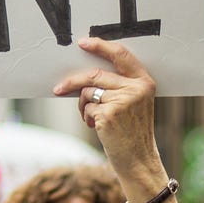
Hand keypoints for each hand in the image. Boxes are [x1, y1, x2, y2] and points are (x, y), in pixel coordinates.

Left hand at [54, 38, 187, 202]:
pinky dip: (86, 117)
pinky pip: (86, 107)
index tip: (83, 42)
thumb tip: (85, 73)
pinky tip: (97, 127)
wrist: (138, 160)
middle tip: (58, 88)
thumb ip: (118, 85)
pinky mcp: (110, 113)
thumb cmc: (132, 131)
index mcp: (144, 81)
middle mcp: (136, 88)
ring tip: (93, 119)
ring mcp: (123, 100)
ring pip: (88, 92)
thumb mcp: (133, 104)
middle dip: (73, 81)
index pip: (121, 54)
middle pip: (95, 74)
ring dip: (83, 105)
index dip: (100, 46)